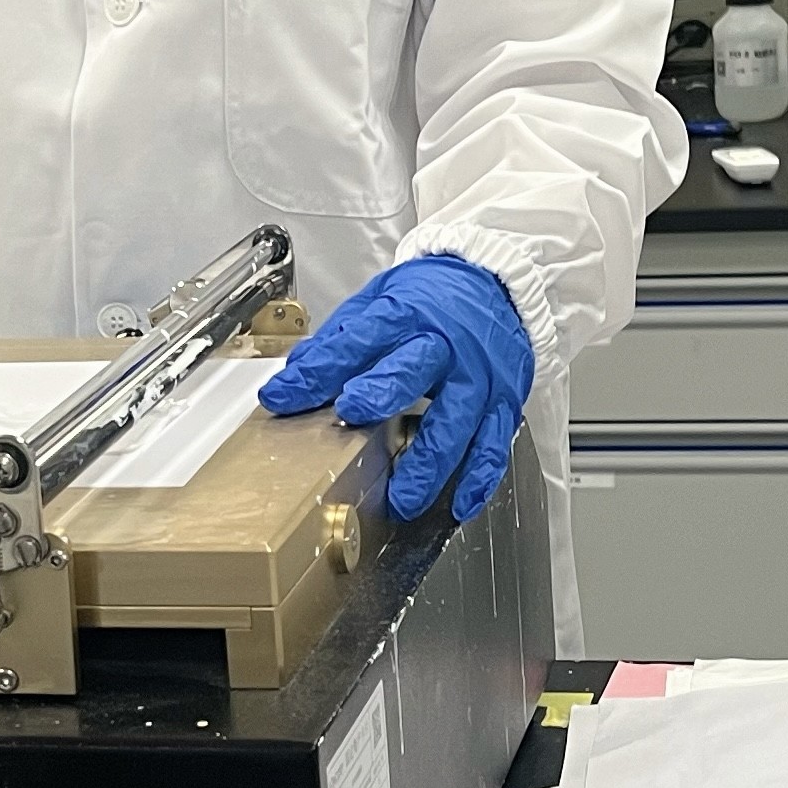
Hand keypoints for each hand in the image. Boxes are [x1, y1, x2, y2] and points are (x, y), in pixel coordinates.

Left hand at [258, 255, 533, 523]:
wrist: (492, 284)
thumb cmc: (430, 298)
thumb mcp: (378, 301)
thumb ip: (340, 339)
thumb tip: (296, 373)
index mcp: (405, 315)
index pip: (354, 342)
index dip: (318, 371)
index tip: (283, 396)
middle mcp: (443, 345)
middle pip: (410, 370)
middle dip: (379, 394)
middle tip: (350, 417)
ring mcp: (477, 375)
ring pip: (455, 422)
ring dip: (426, 464)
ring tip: (402, 498)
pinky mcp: (504, 400)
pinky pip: (495, 444)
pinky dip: (480, 479)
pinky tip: (460, 504)